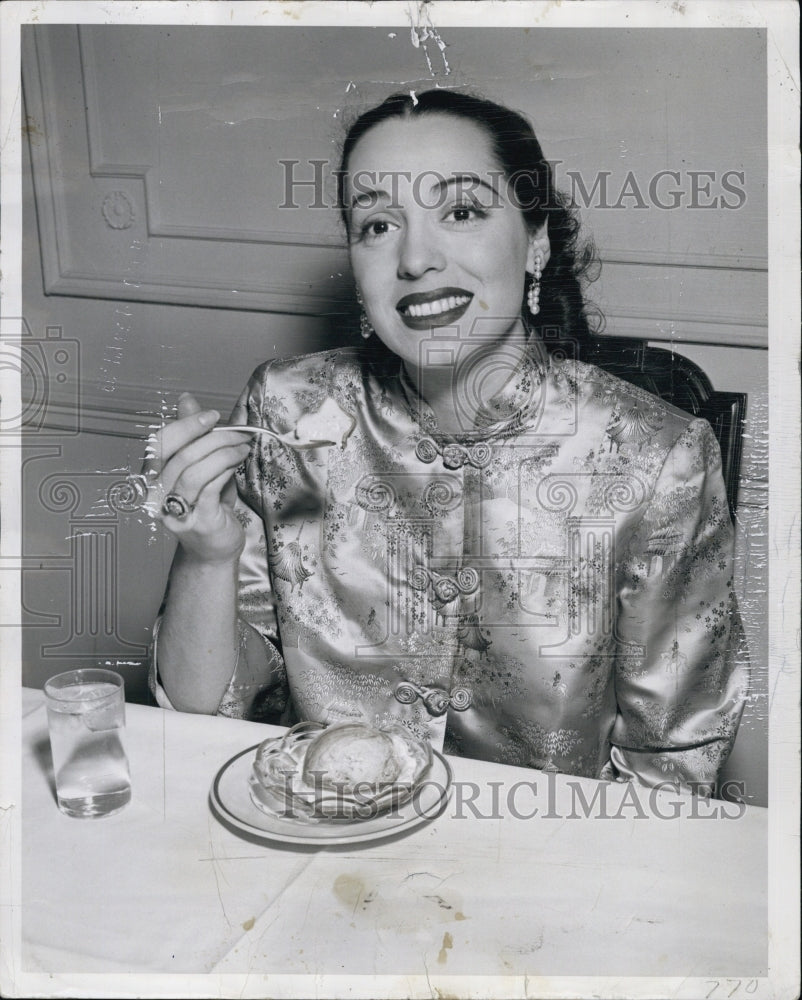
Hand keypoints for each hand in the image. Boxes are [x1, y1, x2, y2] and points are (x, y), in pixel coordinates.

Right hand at [140, 393, 253, 562]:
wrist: (214, 549)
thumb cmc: (208, 506)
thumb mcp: (200, 467)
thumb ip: (192, 435)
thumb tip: (186, 400)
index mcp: (152, 477)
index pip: (160, 443)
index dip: (186, 425)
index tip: (213, 417)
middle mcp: (156, 495)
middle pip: (180, 455)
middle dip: (214, 438)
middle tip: (239, 433)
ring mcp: (174, 510)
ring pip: (194, 470)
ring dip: (223, 453)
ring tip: (243, 448)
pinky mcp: (196, 521)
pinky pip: (209, 487)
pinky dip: (225, 470)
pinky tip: (237, 464)